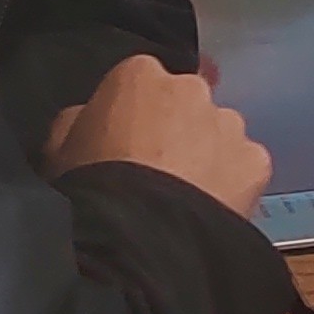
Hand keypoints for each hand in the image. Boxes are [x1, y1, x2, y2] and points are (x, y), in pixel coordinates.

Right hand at [44, 54, 272, 220]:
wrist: (138, 238)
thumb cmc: (90, 187)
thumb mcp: (57, 149)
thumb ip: (79, 120)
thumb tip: (91, 118)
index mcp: (140, 75)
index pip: (139, 82)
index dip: (130, 114)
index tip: (123, 144)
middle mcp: (191, 88)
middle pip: (185, 103)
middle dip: (175, 129)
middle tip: (157, 173)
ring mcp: (229, 124)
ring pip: (219, 134)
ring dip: (206, 155)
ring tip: (185, 198)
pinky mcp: (256, 161)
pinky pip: (243, 167)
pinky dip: (233, 184)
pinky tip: (211, 211)